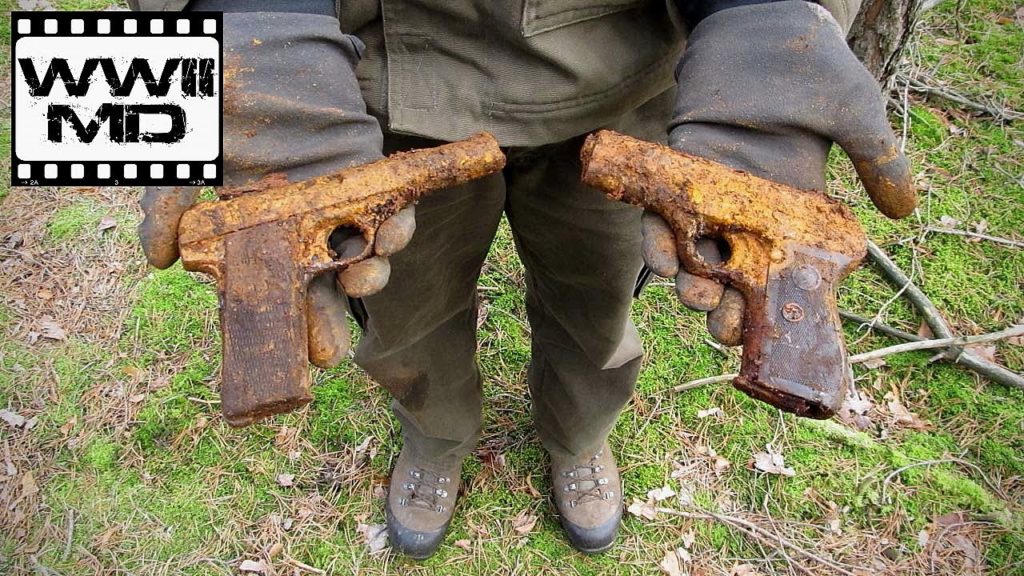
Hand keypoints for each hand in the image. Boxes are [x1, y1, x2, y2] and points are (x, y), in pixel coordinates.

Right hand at [137, 11, 414, 366]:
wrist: (256, 48)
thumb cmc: (217, 107)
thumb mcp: (184, 161)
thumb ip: (169, 207)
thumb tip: (158, 261)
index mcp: (260, 234)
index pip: (279, 293)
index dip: (294, 327)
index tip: (306, 361)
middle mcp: (301, 226)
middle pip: (324, 285)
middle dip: (330, 318)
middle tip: (332, 345)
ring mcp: (336, 201)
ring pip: (362, 249)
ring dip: (369, 269)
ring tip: (363, 275)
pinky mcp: (364, 171)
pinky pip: (390, 204)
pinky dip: (396, 221)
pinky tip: (392, 230)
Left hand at [642, 0, 915, 344]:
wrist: (762, 24)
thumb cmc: (814, 67)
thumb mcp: (856, 114)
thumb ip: (876, 160)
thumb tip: (906, 212)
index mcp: (795, 205)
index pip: (783, 269)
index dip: (773, 303)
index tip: (770, 333)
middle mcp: (751, 206)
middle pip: (735, 272)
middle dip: (727, 306)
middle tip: (725, 328)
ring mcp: (713, 189)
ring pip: (697, 251)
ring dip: (692, 282)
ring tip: (696, 299)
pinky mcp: (681, 167)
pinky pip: (663, 213)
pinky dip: (659, 239)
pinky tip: (661, 260)